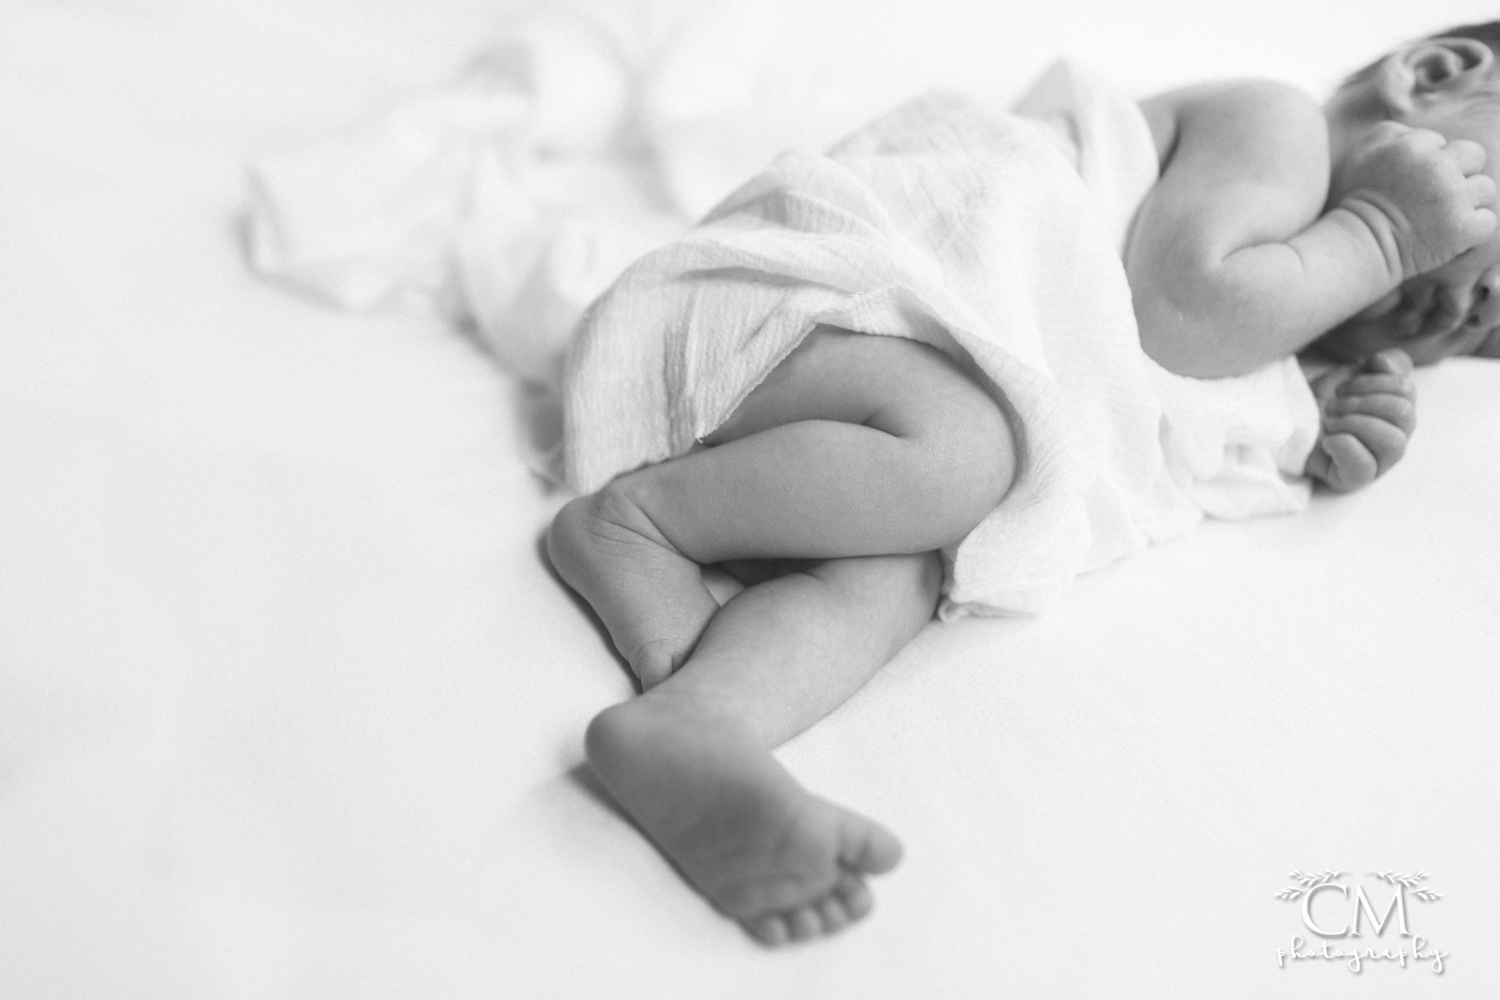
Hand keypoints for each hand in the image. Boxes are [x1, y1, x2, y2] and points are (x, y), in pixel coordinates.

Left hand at [1303, 348, 1416, 491]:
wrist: (1280, 422)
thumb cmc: (1315, 403)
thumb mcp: (1348, 374)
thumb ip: (1381, 364)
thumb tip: (1386, 363)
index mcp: (1393, 412)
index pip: (1406, 390)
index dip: (1373, 381)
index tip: (1342, 387)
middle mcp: (1391, 438)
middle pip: (1404, 414)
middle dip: (1361, 403)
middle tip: (1332, 407)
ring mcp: (1375, 462)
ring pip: (1394, 442)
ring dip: (1355, 423)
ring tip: (1329, 422)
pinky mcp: (1351, 479)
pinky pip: (1365, 468)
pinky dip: (1345, 447)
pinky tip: (1327, 440)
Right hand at [1332, 122, 1496, 278]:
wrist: (1359, 248)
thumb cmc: (1359, 203)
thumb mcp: (1361, 157)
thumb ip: (1388, 133)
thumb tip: (1413, 131)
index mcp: (1412, 147)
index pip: (1442, 142)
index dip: (1429, 162)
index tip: (1412, 183)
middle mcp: (1436, 168)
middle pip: (1475, 156)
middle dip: (1461, 173)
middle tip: (1438, 195)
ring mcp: (1453, 198)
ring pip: (1485, 188)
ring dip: (1468, 202)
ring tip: (1442, 216)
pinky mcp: (1463, 228)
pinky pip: (1487, 221)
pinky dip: (1472, 230)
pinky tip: (1450, 235)